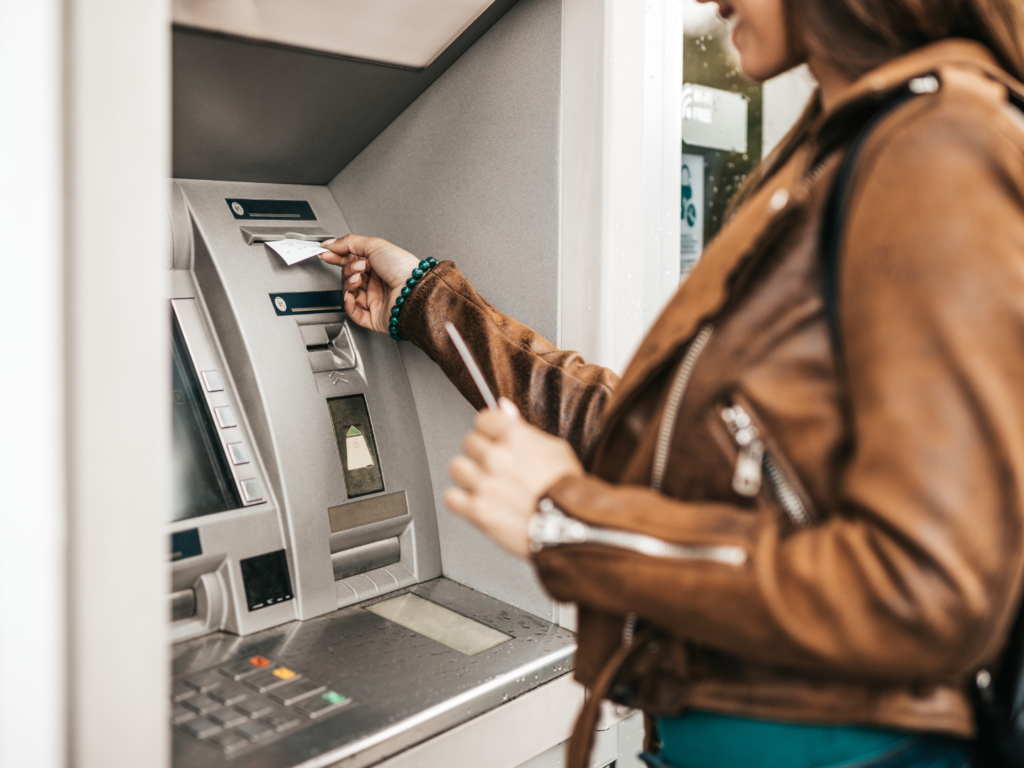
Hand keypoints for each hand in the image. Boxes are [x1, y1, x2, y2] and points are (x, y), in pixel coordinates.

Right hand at [319, 235, 420, 332]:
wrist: (412, 291)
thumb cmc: (403, 268)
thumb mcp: (375, 245)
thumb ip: (349, 242)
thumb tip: (331, 244)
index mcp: (379, 265)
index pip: (351, 260)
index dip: (337, 257)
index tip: (325, 253)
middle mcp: (377, 282)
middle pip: (348, 276)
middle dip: (348, 270)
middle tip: (357, 266)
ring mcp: (375, 300)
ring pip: (349, 293)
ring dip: (349, 284)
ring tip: (359, 279)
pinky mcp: (374, 317)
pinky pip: (354, 313)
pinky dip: (349, 304)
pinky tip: (351, 296)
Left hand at [444, 399, 584, 557]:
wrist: (574, 526)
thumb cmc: (570, 489)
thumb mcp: (555, 448)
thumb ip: (523, 427)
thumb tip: (503, 407)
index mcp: (515, 437)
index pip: (483, 419)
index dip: (489, 430)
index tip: (492, 438)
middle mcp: (496, 457)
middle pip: (468, 442)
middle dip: (480, 453)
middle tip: (496, 466)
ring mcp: (485, 484)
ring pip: (457, 467)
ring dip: (468, 475)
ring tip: (485, 485)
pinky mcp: (478, 511)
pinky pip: (451, 498)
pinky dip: (461, 501)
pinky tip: (477, 502)